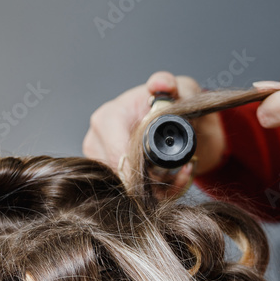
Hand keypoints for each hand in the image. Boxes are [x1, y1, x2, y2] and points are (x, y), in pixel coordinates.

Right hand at [82, 71, 226, 195]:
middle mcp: (96, 140)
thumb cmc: (175, 104)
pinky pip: (131, 196)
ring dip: (159, 188)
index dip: (147, 168)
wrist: (176, 122)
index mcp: (108, 117)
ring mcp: (99, 161)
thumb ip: (172, 85)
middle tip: (183, 169)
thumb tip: (160, 84)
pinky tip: (174, 181)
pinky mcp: (107, 177)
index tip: (175, 166)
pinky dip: (157, 194)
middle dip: (155, 180)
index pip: (118, 155)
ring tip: (181, 171)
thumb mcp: (181, 90)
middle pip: (122, 176)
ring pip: (127, 190)